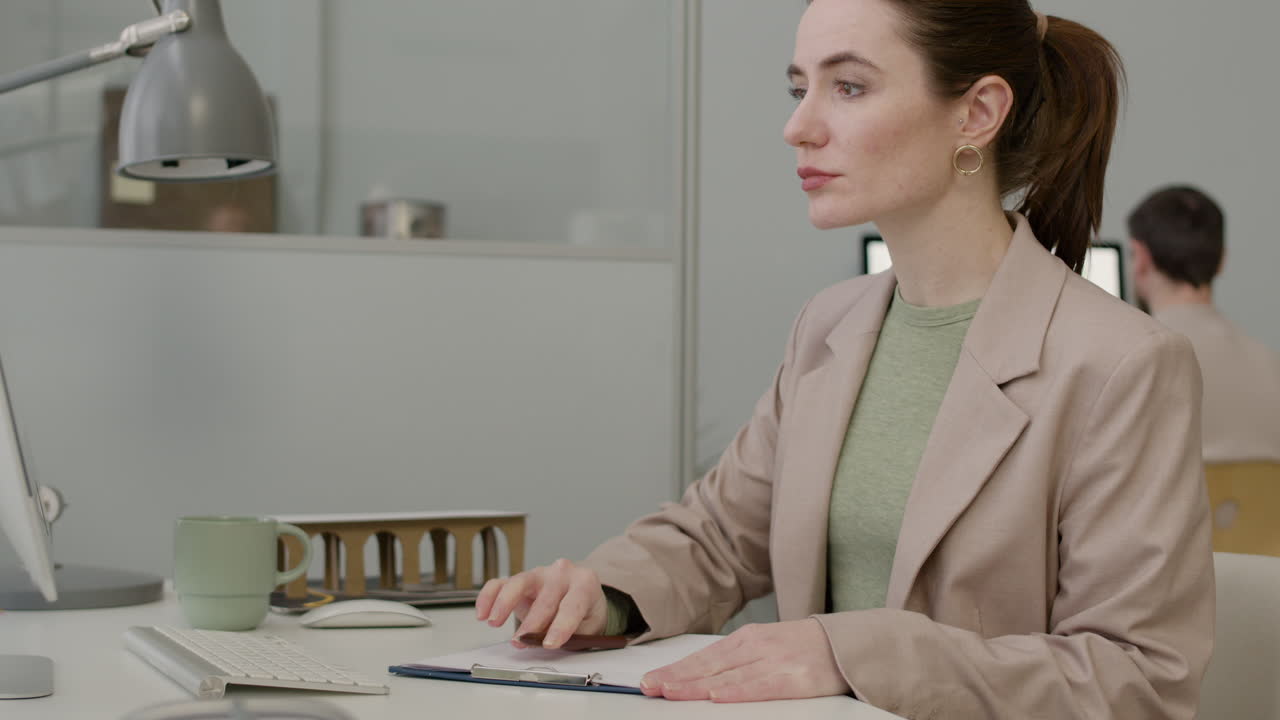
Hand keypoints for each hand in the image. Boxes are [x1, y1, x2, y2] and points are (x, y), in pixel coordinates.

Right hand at [473, 558, 607, 648]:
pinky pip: (500, 583)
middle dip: (532, 622)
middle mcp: (561, 574)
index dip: (561, 625)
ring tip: (494, 622)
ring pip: (519, 582)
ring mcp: (539, 574)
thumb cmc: (584, 613)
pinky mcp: (520, 580)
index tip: (550, 644)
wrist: (581, 596)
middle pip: (545, 597)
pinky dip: (488, 596)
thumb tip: (543, 645)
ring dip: (504, 603)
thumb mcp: (586, 627)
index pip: (573, 604)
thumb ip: (568, 635)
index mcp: (584, 583)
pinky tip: (482, 612)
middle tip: (521, 641)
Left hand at [639, 619, 849, 702]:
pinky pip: (761, 687)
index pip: (703, 657)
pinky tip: (718, 696)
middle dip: (676, 678)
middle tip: (649, 688)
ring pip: (728, 676)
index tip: (649, 681)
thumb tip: (697, 676)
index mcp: (746, 638)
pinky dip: (738, 692)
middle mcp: (757, 647)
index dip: (675, 670)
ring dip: (696, 686)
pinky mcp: (796, 679)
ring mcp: (775, 662)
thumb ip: (735, 660)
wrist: (846, 642)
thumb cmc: (801, 647)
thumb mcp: (764, 645)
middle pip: (709, 666)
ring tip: (670, 692)